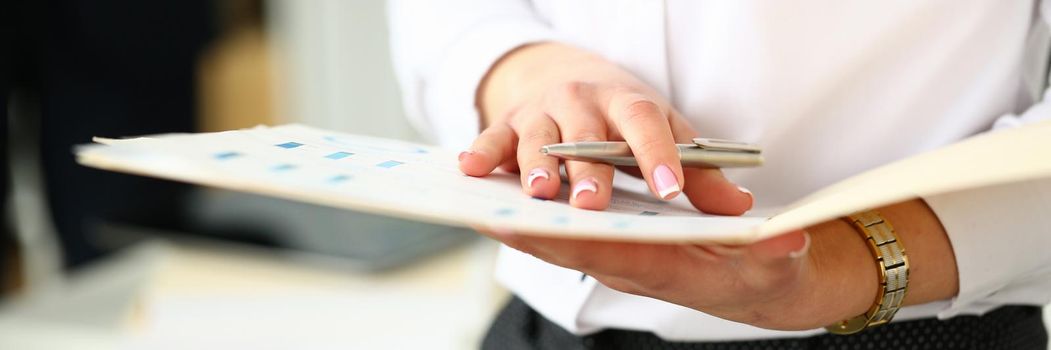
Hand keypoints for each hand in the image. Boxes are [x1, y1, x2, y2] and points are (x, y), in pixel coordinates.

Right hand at [460, 42, 750, 213]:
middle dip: (588, 169)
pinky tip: (470, 169)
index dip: (659, 154)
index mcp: (628, 102)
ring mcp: (541, 111)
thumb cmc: (623, 119)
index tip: (671, 189)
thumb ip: (699, 174)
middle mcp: (581, 102)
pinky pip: (491, 137)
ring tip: (539, 193)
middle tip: (593, 204)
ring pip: (537, 137)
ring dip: (536, 165)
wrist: (569, 77)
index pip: (646, 123)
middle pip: (585, 133)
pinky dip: (482, 153)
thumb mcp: (665, 134)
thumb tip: (739, 210)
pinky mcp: (507, 123)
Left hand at [478, 199, 959, 330]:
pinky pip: (569, 236)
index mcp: (666, 268)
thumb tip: (783, 242)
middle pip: (568, 249)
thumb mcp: (777, 262)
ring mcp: (622, 257)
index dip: (560, 240)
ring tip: (477, 201)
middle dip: (525, 232)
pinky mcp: (619, 246)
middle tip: (479, 209)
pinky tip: (508, 202)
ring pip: (562, 243)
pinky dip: (537, 223)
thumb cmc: (763, 270)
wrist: (761, 284)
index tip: (515, 225)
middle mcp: (634, 265)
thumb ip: (776, 254)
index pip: (604, 254)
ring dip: (523, 226)